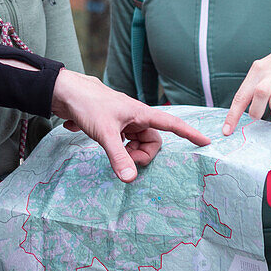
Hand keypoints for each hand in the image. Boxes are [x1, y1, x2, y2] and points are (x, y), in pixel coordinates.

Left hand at [50, 69, 210, 181]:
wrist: (64, 91)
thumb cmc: (88, 104)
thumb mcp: (105, 133)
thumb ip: (118, 156)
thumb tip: (131, 179)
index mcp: (140, 113)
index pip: (171, 124)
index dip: (189, 133)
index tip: (206, 141)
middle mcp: (135, 117)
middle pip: (152, 141)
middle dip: (142, 154)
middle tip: (126, 159)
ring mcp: (123, 121)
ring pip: (136, 143)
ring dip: (127, 152)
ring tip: (110, 150)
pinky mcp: (111, 125)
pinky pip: (121, 142)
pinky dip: (113, 147)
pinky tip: (93, 138)